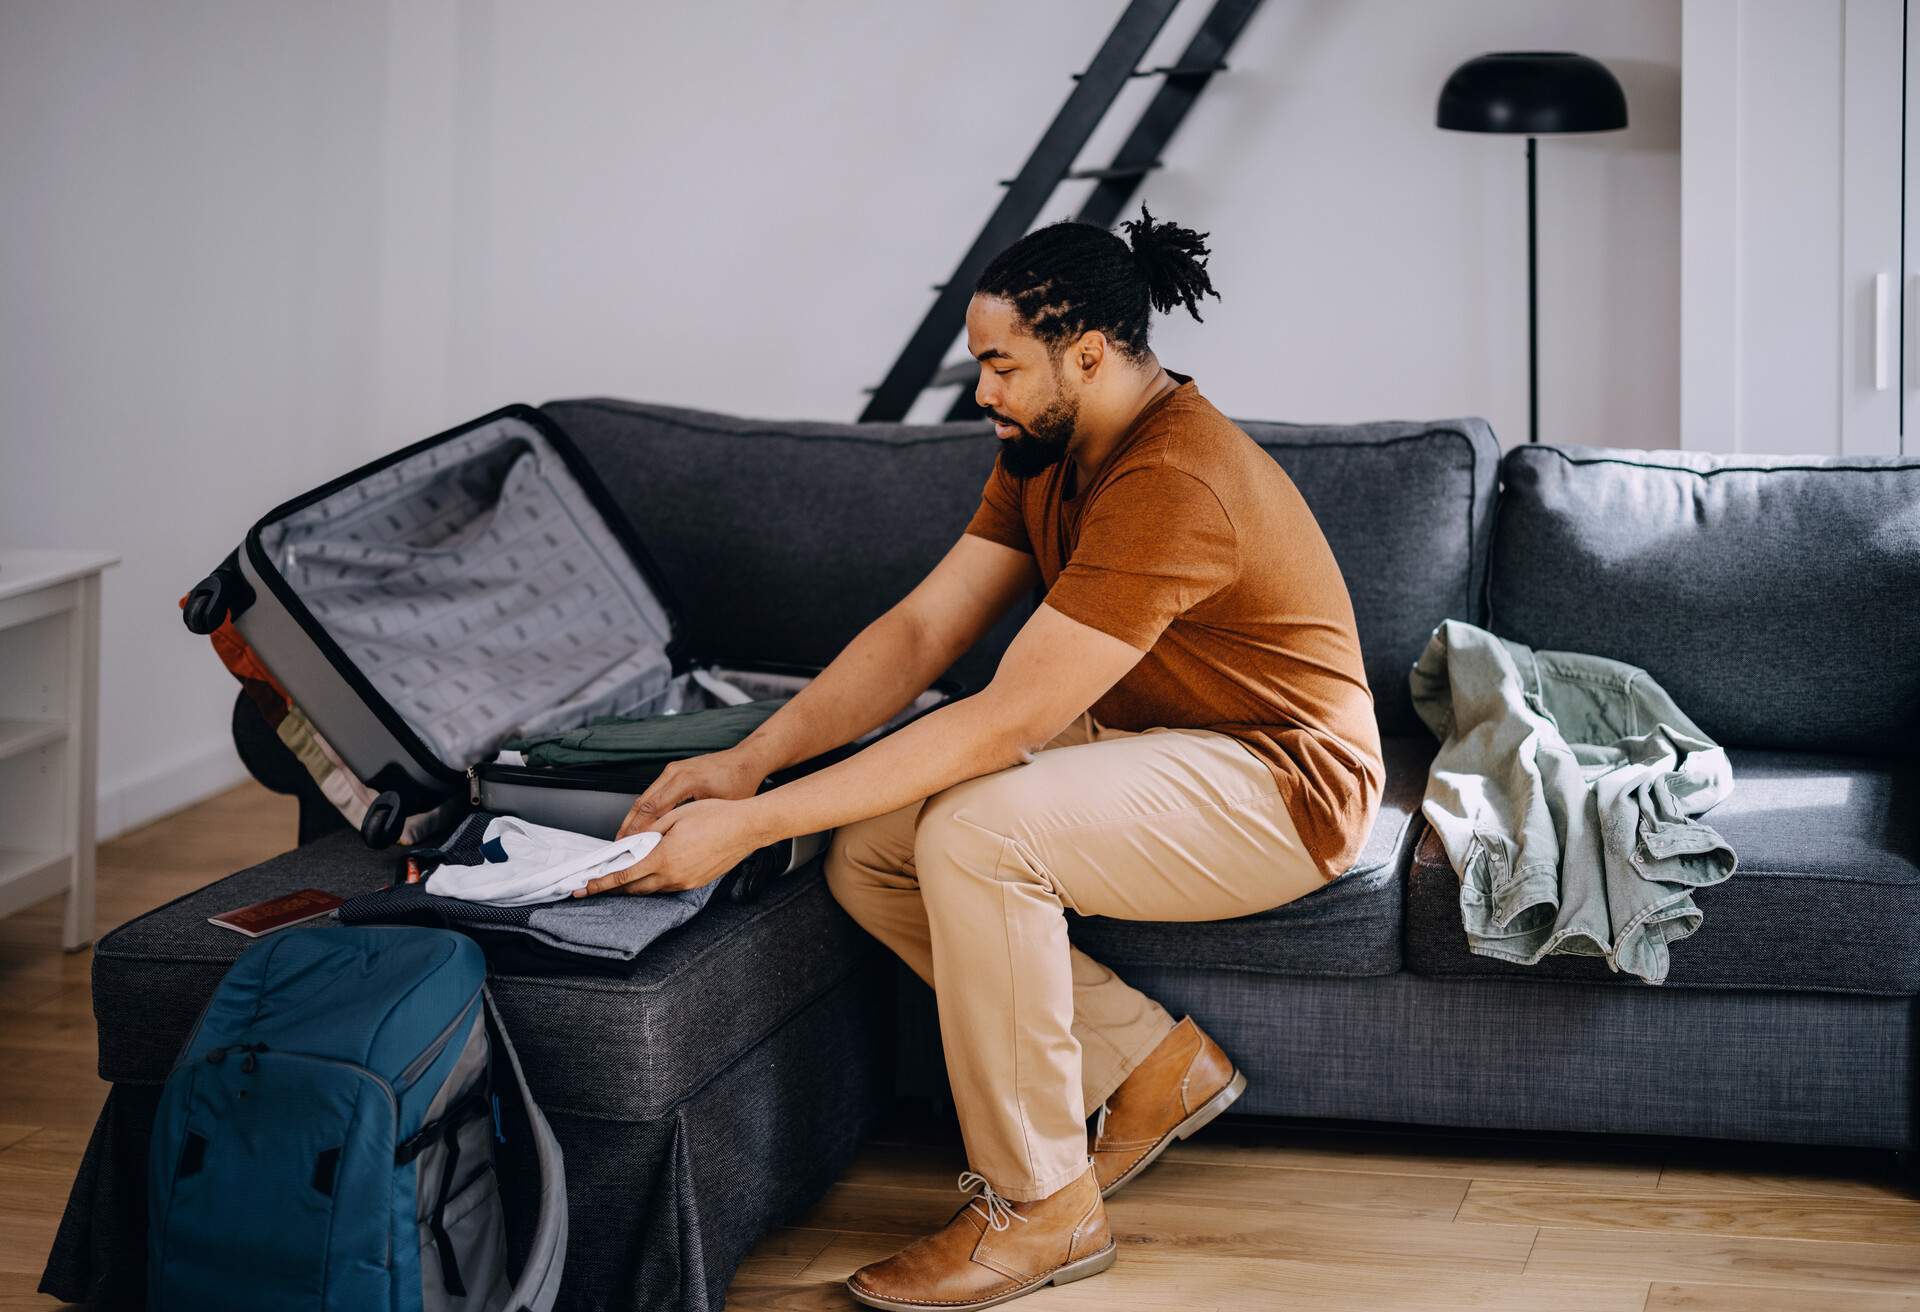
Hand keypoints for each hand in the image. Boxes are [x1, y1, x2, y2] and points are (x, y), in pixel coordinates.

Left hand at [574, 797, 768, 896]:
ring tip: (623, 876)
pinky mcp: (696, 883)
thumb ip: (650, 832)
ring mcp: (686, 882)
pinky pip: (668, 886)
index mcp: (664, 858)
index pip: (623, 876)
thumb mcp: (675, 817)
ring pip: (651, 889)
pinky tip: (652, 870)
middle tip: (596, 885)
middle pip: (634, 889)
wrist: (747, 828)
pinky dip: (654, 881)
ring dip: (635, 884)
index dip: (601, 883)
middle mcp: (673, 876)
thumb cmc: (716, 816)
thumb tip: (631, 842)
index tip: (585, 887)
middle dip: (613, 888)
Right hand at [615, 747, 768, 837]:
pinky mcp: (674, 771)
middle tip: (619, 845)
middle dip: (629, 825)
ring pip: (645, 796)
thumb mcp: (719, 808)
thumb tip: (675, 843)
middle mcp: (674, 772)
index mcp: (685, 780)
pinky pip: (654, 792)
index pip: (653, 808)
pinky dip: (644, 809)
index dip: (639, 829)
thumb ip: (695, 823)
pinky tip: (640, 824)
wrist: (746, 760)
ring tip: (626, 837)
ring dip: (634, 817)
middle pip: (642, 801)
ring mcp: (673, 770)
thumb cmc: (739, 783)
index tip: (630, 846)